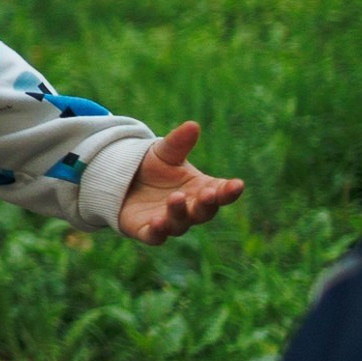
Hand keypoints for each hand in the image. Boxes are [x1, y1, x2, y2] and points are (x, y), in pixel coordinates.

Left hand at [116, 121, 244, 244]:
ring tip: (177, 197)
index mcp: (201, 189)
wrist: (124, 182)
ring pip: (180, 223)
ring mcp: (170, 222)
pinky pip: (155, 235)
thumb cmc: (154, 167)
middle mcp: (190, 209)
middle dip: (207, 203)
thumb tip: (192, 125)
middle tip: (209, 193)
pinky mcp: (148, 231)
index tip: (238, 185)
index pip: (221, 192)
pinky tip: (158, 222)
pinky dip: (158, 231)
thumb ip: (179, 142)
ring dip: (180, 212)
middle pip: (204, 211)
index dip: (229, 190)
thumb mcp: (165, 152)